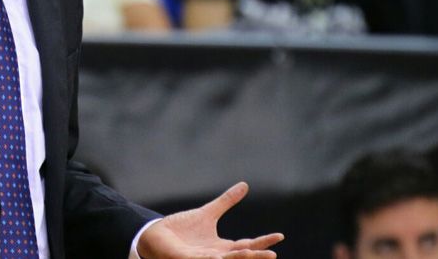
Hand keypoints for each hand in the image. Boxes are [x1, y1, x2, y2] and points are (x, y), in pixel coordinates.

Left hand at [137, 182, 283, 258]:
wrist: (157, 235)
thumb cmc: (182, 229)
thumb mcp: (208, 213)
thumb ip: (226, 202)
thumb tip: (244, 185)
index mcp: (221, 247)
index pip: (247, 245)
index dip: (262, 241)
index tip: (280, 236)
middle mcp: (215, 256)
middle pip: (240, 256)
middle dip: (256, 256)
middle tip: (273, 255)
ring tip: (252, 254)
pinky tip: (219, 257)